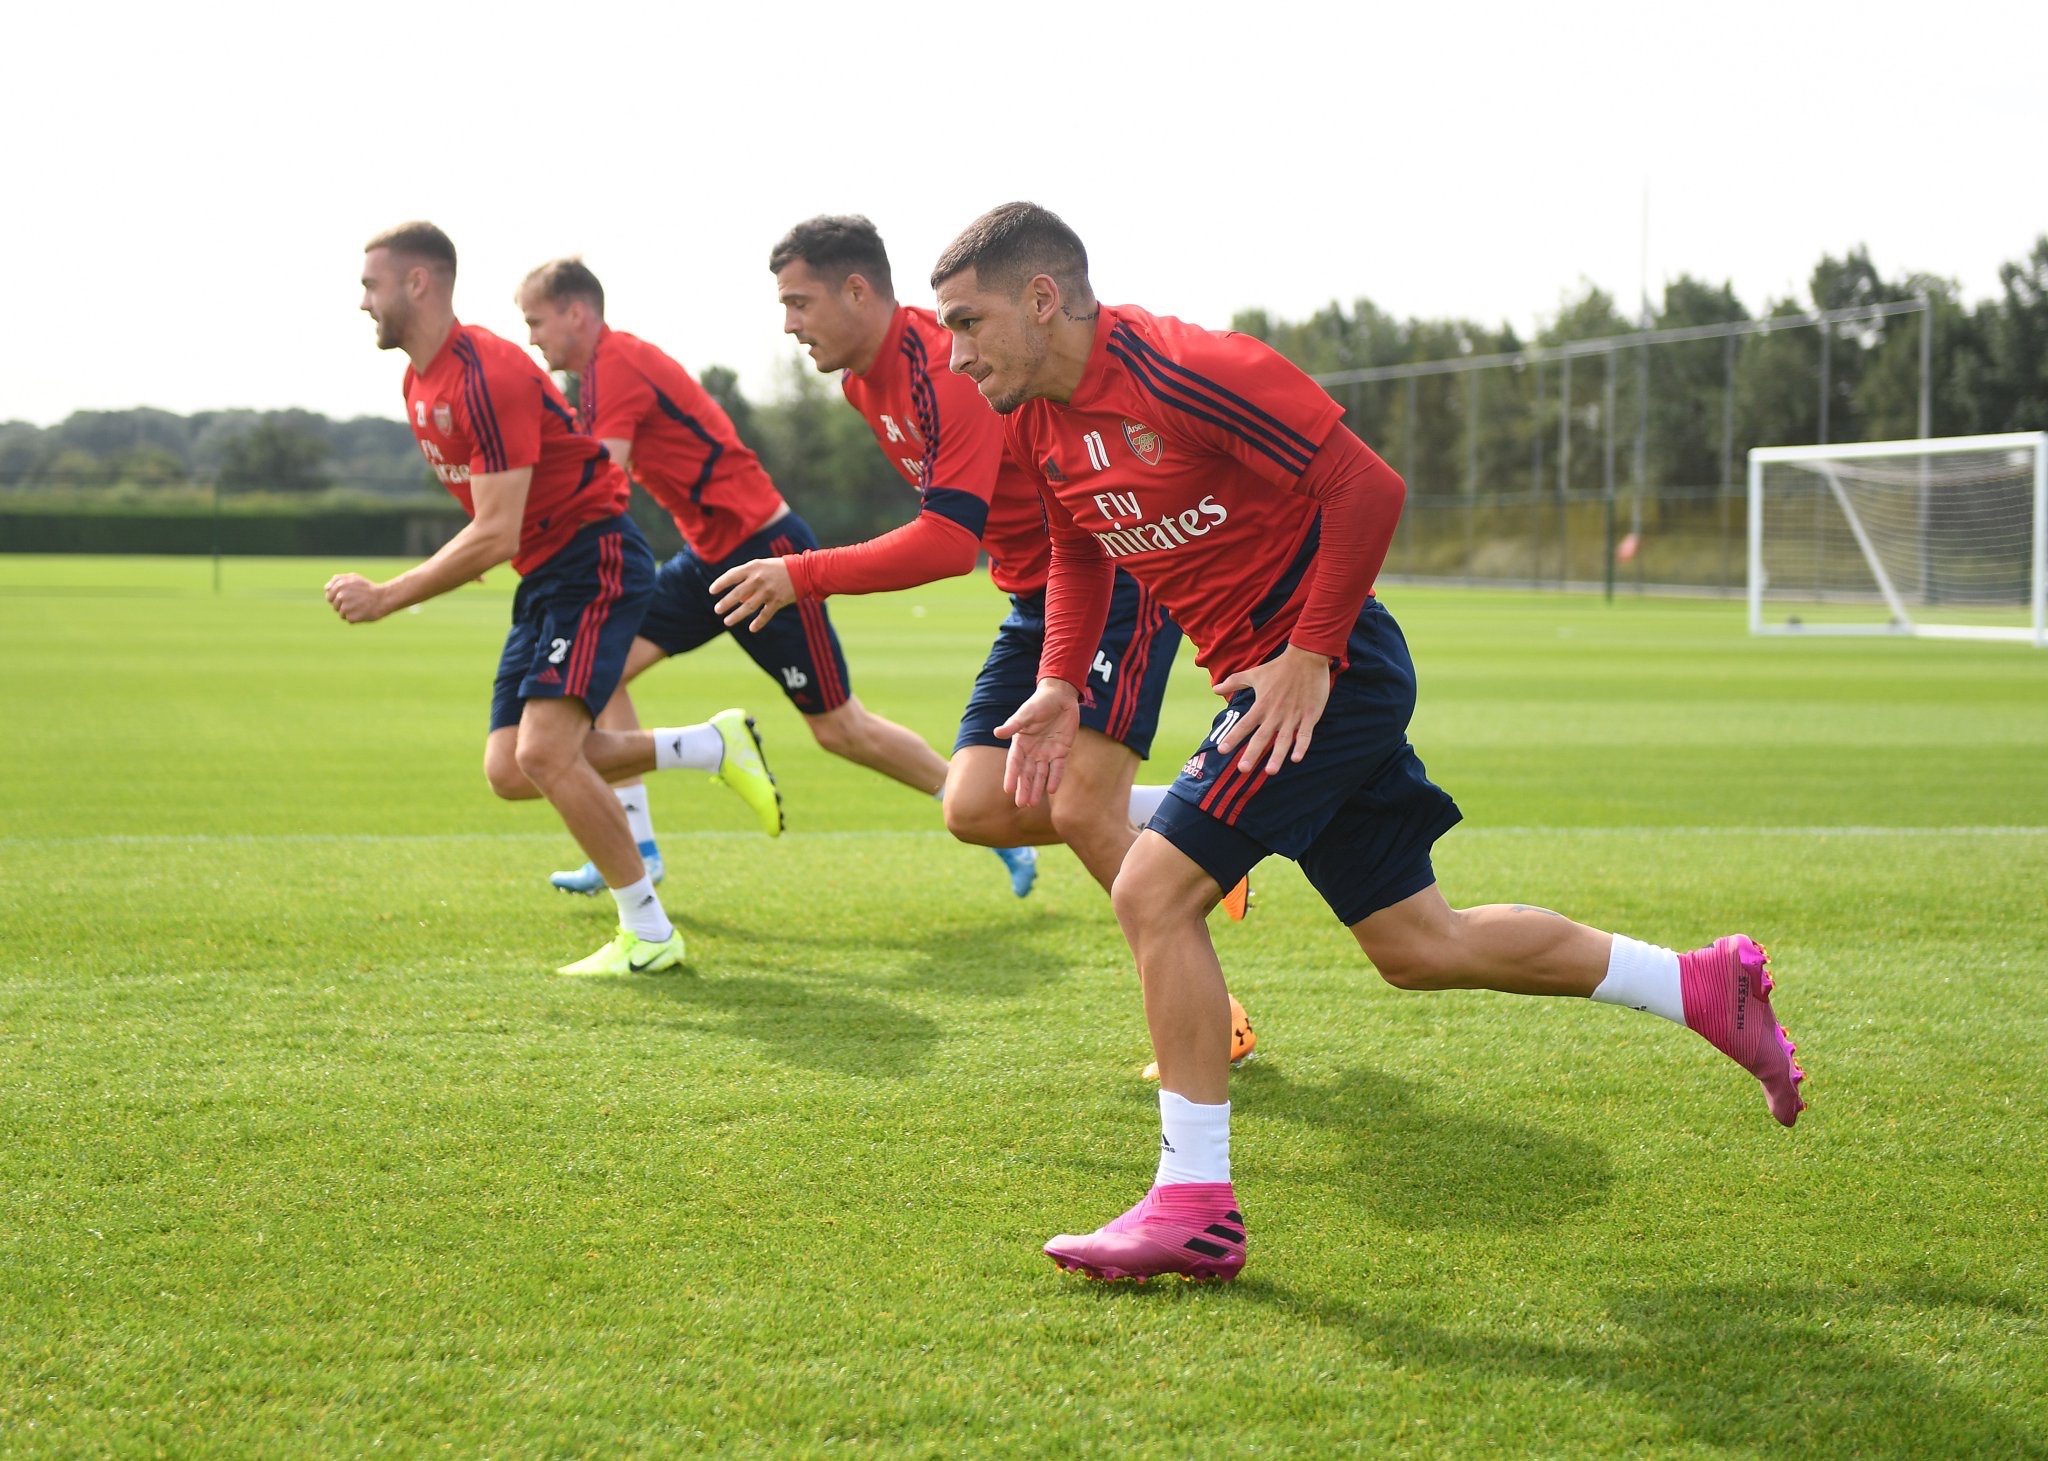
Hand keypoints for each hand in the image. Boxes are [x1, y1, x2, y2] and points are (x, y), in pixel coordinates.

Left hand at [324, 573, 390, 623]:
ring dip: (349, 612)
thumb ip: (338, 580)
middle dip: (343, 605)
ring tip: (360, 607)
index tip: (348, 596)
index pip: (329, 596)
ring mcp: (346, 607)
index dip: (338, 597)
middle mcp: (341, 596)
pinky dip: (355, 618)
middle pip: (334, 606)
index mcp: (339, 585)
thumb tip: (326, 587)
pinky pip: (349, 620)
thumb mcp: (354, 578)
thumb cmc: (367, 588)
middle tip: (355, 602)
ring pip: (341, 614)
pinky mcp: (351, 617)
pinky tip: (363, 612)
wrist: (383, 598)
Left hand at [709, 557, 795, 631]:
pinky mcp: (777, 601)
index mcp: (753, 568)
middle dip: (726, 603)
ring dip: (737, 615)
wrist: (802, 572)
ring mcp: (768, 591)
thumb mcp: (761, 566)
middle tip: (717, 610)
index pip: (731, 576)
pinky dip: (758, 623)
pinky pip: (765, 614)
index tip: (711, 591)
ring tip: (727, 622)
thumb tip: (738, 599)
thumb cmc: (778, 568)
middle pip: (737, 594)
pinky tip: (751, 629)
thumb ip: (747, 578)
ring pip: (749, 606)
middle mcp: (758, 580)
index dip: (720, 583)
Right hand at [995, 680, 1081, 806]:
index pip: (1014, 763)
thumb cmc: (1039, 703)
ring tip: (1032, 803)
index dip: (1011, 776)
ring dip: (1037, 788)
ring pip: (1041, 775)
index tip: (1008, 790)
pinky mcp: (1061, 751)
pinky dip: (1055, 778)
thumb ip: (1014, 725)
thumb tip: (997, 733)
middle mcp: (1032, 751)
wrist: (1060, 697)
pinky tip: (1052, 790)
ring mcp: (1047, 752)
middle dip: (1024, 788)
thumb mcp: (1026, 713)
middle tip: (1021, 804)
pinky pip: (1058, 768)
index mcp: (1021, 743)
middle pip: (1027, 773)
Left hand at [1212, 645, 1331, 773]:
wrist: (1307, 657)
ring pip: (1284, 740)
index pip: (1244, 725)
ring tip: (1270, 771)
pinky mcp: (1310, 715)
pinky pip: (1306, 734)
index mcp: (1261, 705)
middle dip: (1252, 754)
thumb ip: (1234, 682)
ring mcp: (1293, 715)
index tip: (1221, 750)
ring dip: (1277, 756)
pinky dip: (1302, 746)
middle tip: (1242, 769)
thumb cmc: (1279, 667)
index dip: (1233, 738)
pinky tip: (1296, 759)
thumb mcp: (1254, 674)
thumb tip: (1214, 689)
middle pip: (1262, 737)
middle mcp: (1275, 713)